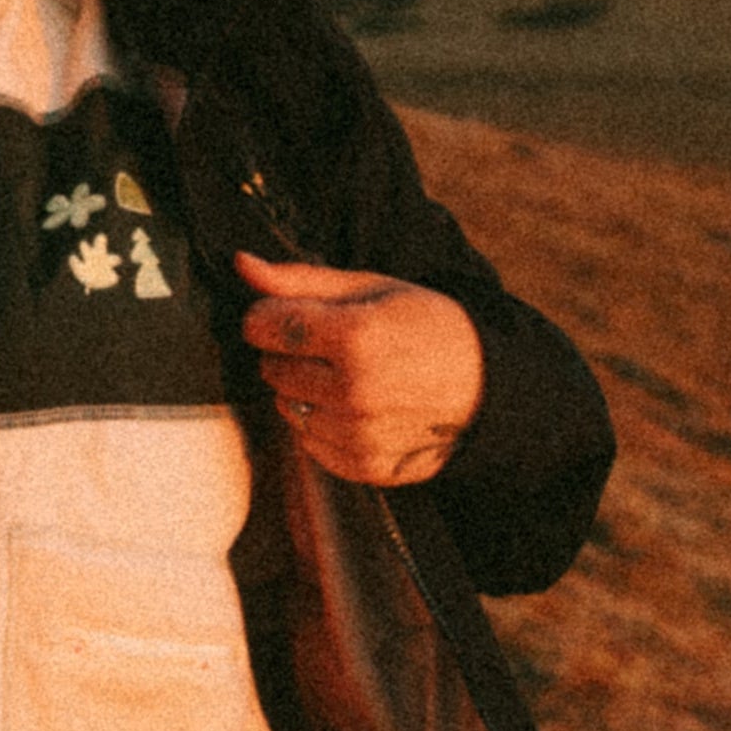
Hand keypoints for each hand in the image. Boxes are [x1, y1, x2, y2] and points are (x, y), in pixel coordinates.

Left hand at [236, 254, 484, 486]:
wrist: (487, 388)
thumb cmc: (430, 328)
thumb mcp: (372, 288)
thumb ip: (302, 280)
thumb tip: (243, 265)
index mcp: (356, 337)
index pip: (264, 326)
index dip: (269, 316)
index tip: (289, 314)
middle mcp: (354, 391)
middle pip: (271, 367)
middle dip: (289, 352)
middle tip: (332, 345)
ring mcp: (357, 434)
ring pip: (285, 405)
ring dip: (304, 389)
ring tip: (348, 375)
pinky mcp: (361, 466)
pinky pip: (307, 440)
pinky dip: (321, 423)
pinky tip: (356, 406)